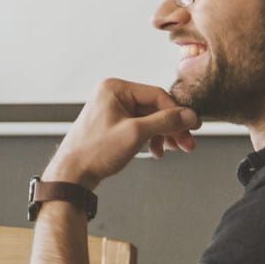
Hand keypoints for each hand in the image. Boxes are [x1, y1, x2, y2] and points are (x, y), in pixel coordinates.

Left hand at [44, 79, 201, 188]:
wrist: (71, 175)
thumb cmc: (94, 152)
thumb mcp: (135, 134)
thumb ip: (165, 122)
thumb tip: (190, 115)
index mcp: (114, 88)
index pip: (157, 95)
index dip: (177, 112)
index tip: (193, 127)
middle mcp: (112, 95)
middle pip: (154, 108)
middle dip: (171, 127)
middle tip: (187, 144)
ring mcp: (112, 109)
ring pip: (149, 119)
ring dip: (163, 134)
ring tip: (174, 149)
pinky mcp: (112, 124)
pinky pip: (139, 127)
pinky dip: (150, 138)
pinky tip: (156, 151)